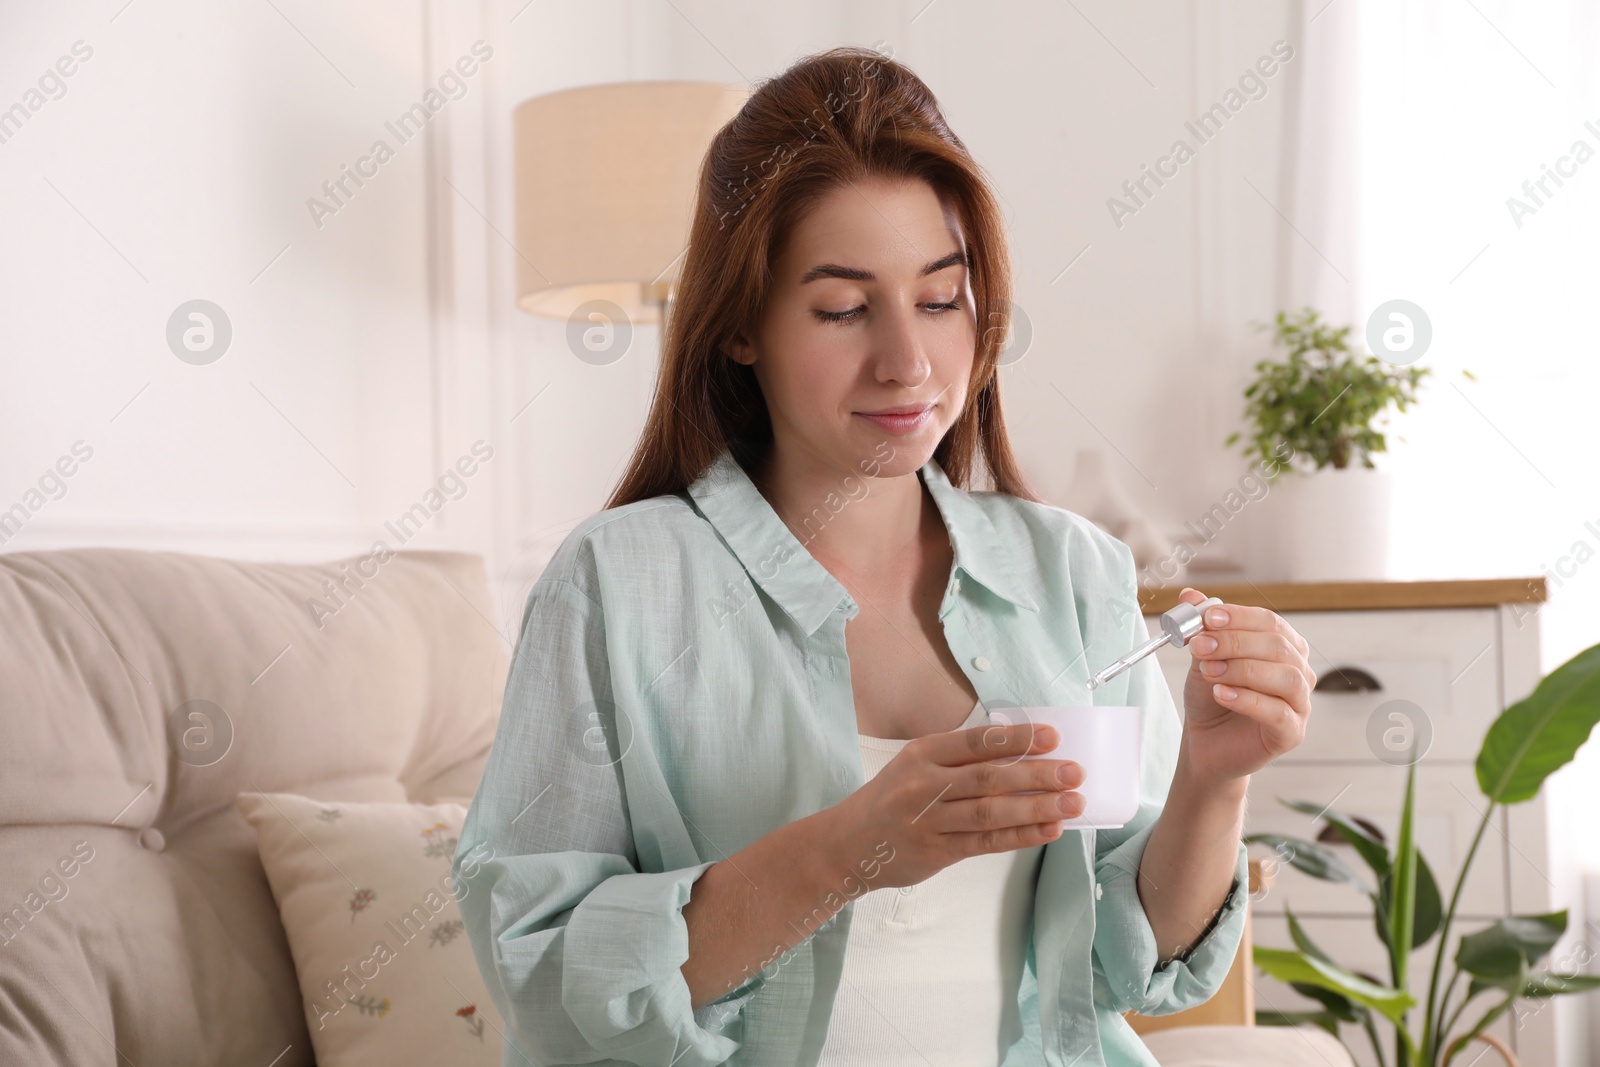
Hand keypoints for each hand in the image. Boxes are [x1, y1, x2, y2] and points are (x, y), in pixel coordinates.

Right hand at [825, 723, 1084, 888]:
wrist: (846, 844)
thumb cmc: (890, 798)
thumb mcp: (913, 764)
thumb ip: (958, 758)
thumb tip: (1022, 752)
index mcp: (922, 754)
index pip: (976, 742)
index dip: (1016, 739)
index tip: (1053, 736)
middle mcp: (925, 785)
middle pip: (989, 778)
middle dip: (1037, 774)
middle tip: (1075, 772)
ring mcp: (930, 821)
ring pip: (991, 813)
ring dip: (1037, 807)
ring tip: (1072, 803)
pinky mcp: (937, 853)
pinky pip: (986, 843)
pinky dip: (1020, 836)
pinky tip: (1048, 831)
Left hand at [1177, 586, 1314, 784]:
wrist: (1206, 743)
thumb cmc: (1211, 697)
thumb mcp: (1202, 658)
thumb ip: (1201, 628)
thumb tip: (1189, 596)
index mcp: (1283, 647)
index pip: (1269, 622)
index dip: (1240, 617)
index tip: (1208, 618)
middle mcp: (1298, 671)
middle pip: (1278, 647)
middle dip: (1235, 642)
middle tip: (1200, 646)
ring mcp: (1300, 703)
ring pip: (1286, 677)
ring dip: (1243, 669)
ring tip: (1209, 672)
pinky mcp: (1292, 733)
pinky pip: (1279, 712)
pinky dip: (1248, 699)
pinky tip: (1221, 693)